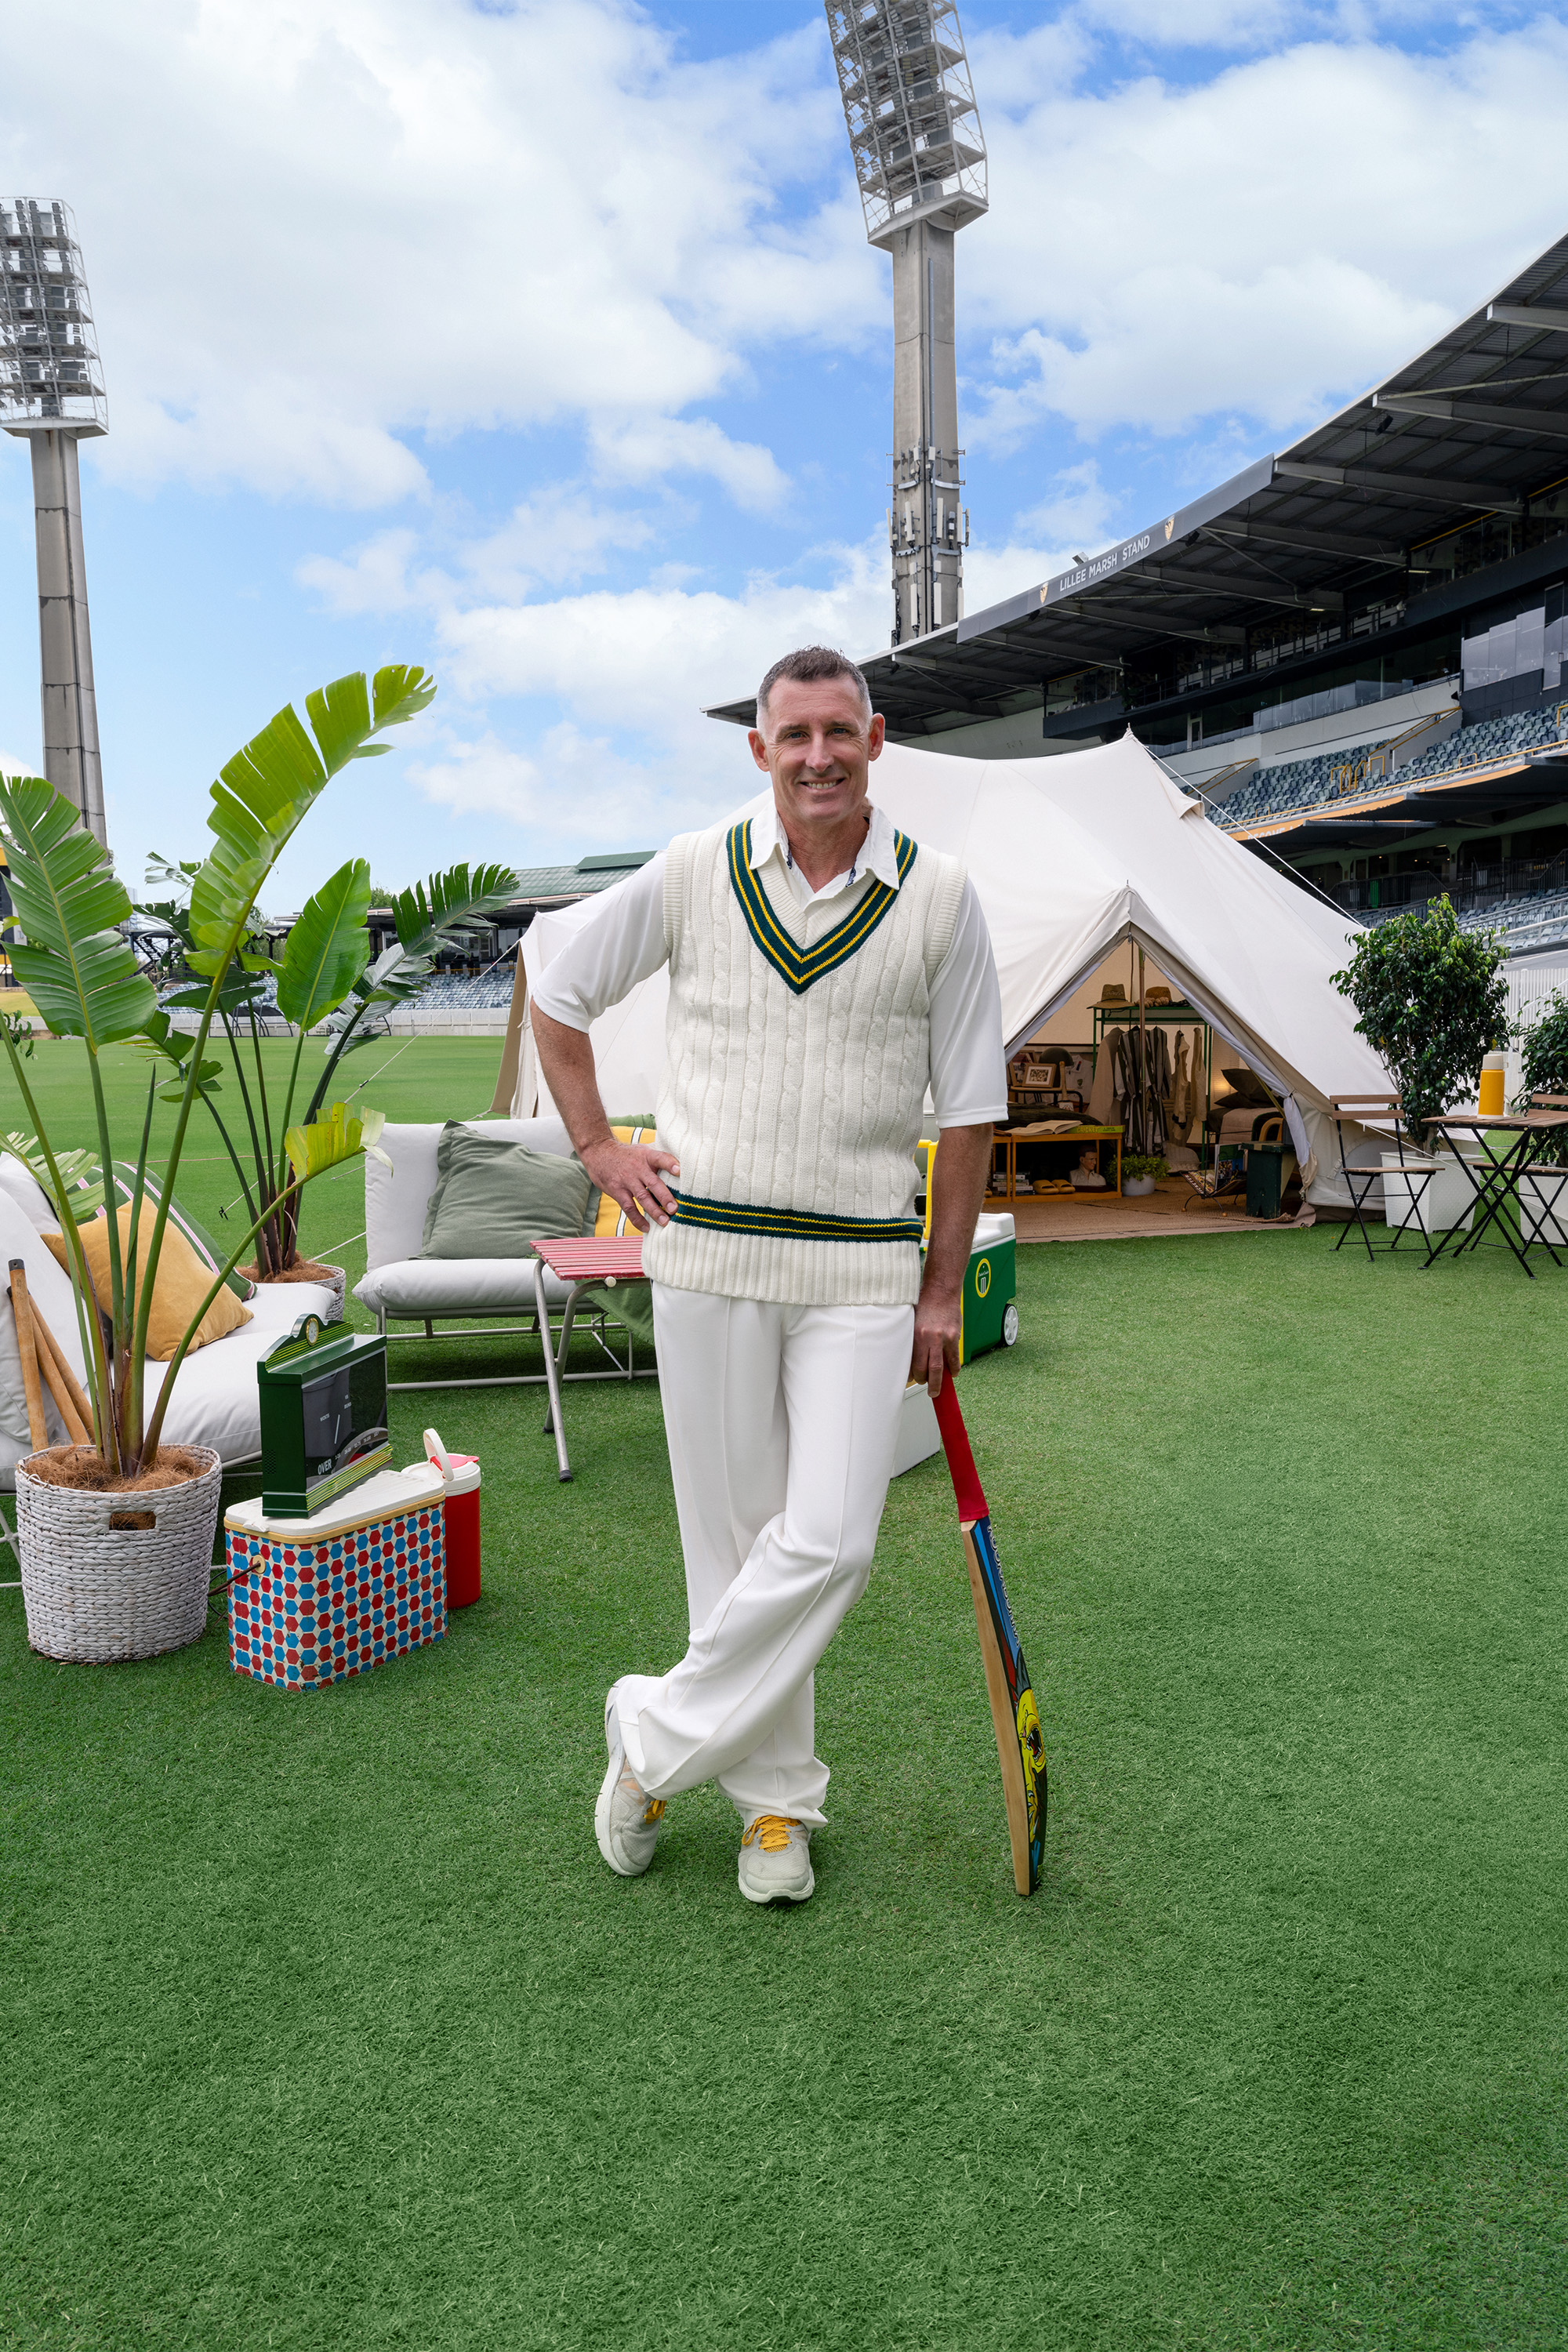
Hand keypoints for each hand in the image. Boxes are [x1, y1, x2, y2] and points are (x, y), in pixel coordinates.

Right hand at [580, 1137, 680, 1231]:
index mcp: (646, 1156)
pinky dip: (637, 1219)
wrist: (599, 1153)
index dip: (670, 1163)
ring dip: (654, 1211)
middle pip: (653, 1183)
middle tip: (675, 1209)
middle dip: (665, 1197)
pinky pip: (629, 1208)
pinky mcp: (617, 1191)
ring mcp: (627, 1180)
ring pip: (642, 1197)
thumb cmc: (626, 1154)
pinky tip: (646, 1227)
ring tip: (665, 1222)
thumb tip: (682, 1166)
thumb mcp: (642, 1150)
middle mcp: (638, 1168)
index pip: (660, 1158)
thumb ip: (658, 1159)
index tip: (680, 1171)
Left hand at [910, 1270, 961, 1398]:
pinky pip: (954, 1358)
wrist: (941, 1290)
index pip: (911, 1363)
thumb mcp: (912, 1322)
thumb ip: (912, 1340)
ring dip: (939, 1381)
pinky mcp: (954, 1337)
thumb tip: (910, 1358)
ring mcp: (942, 1338)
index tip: (912, 1380)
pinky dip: (954, 1368)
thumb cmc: (925, 1304)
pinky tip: (953, 1373)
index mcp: (914, 1336)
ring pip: (940, 1368)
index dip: (911, 1375)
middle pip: (926, 1369)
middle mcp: (927, 1338)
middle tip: (928, 1390)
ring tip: (938, 1389)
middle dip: (926, 1383)